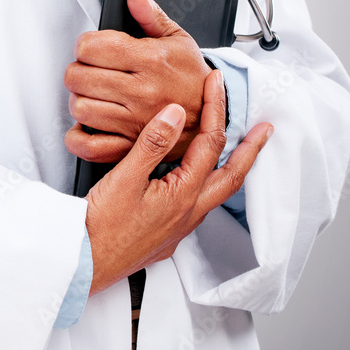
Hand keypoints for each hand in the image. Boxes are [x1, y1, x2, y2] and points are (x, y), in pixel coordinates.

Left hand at [65, 0, 213, 163]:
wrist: (215, 116)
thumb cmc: (192, 78)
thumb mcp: (178, 39)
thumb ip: (150, 15)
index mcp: (150, 60)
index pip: (91, 47)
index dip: (85, 44)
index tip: (92, 48)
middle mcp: (141, 91)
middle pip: (78, 76)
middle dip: (78, 70)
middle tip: (89, 71)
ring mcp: (134, 121)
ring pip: (80, 107)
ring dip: (79, 100)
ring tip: (93, 95)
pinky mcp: (131, 146)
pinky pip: (89, 146)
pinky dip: (79, 138)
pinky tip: (87, 125)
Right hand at [86, 70, 271, 295]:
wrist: (84, 265)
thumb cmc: (99, 228)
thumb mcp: (124, 178)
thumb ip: (152, 143)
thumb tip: (176, 113)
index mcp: (183, 194)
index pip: (210, 143)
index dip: (216, 109)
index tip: (217, 84)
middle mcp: (188, 213)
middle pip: (231, 175)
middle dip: (250, 149)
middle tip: (265, 130)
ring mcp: (179, 228)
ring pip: (216, 192)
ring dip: (230, 168)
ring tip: (237, 152)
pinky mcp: (166, 236)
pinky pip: (198, 206)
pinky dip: (206, 185)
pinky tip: (192, 182)